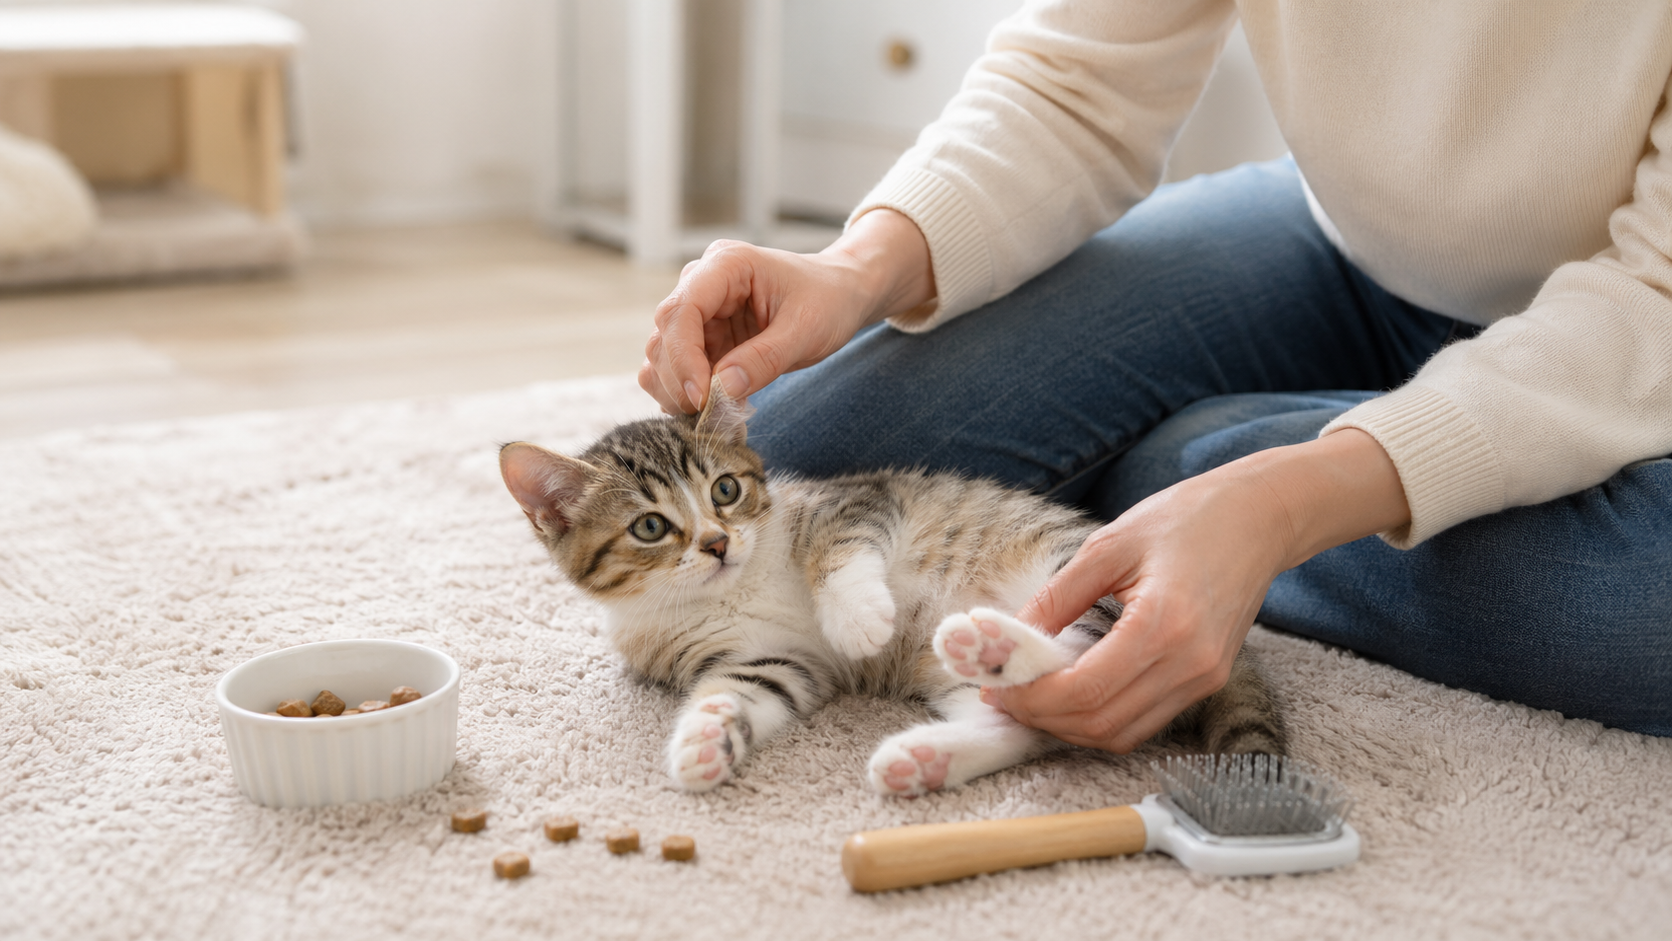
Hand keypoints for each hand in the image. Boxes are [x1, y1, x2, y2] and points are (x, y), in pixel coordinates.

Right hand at [639, 209, 934, 412]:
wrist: (842, 294)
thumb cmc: (828, 301)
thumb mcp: (806, 331)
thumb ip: (764, 359)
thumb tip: (720, 390)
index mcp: (726, 265)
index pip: (684, 309)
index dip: (683, 356)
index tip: (700, 397)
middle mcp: (702, 282)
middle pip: (665, 332)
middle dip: (678, 377)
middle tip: (706, 413)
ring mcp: (700, 310)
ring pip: (662, 351)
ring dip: (676, 387)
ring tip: (709, 413)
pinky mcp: (703, 335)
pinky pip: (676, 365)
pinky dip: (683, 389)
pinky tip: (708, 407)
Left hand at [986, 429, 1410, 751]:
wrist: (1259, 518)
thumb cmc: (1185, 519)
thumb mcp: (1108, 546)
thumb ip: (1056, 598)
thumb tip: (1007, 641)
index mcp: (1164, 625)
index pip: (1083, 692)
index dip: (1031, 699)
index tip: (994, 685)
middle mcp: (1190, 665)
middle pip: (1100, 725)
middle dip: (1042, 718)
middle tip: (1003, 694)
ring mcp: (1204, 679)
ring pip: (1121, 734)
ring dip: (1068, 726)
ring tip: (1030, 696)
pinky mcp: (1207, 682)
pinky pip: (1144, 722)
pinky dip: (1100, 719)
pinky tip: (1070, 693)